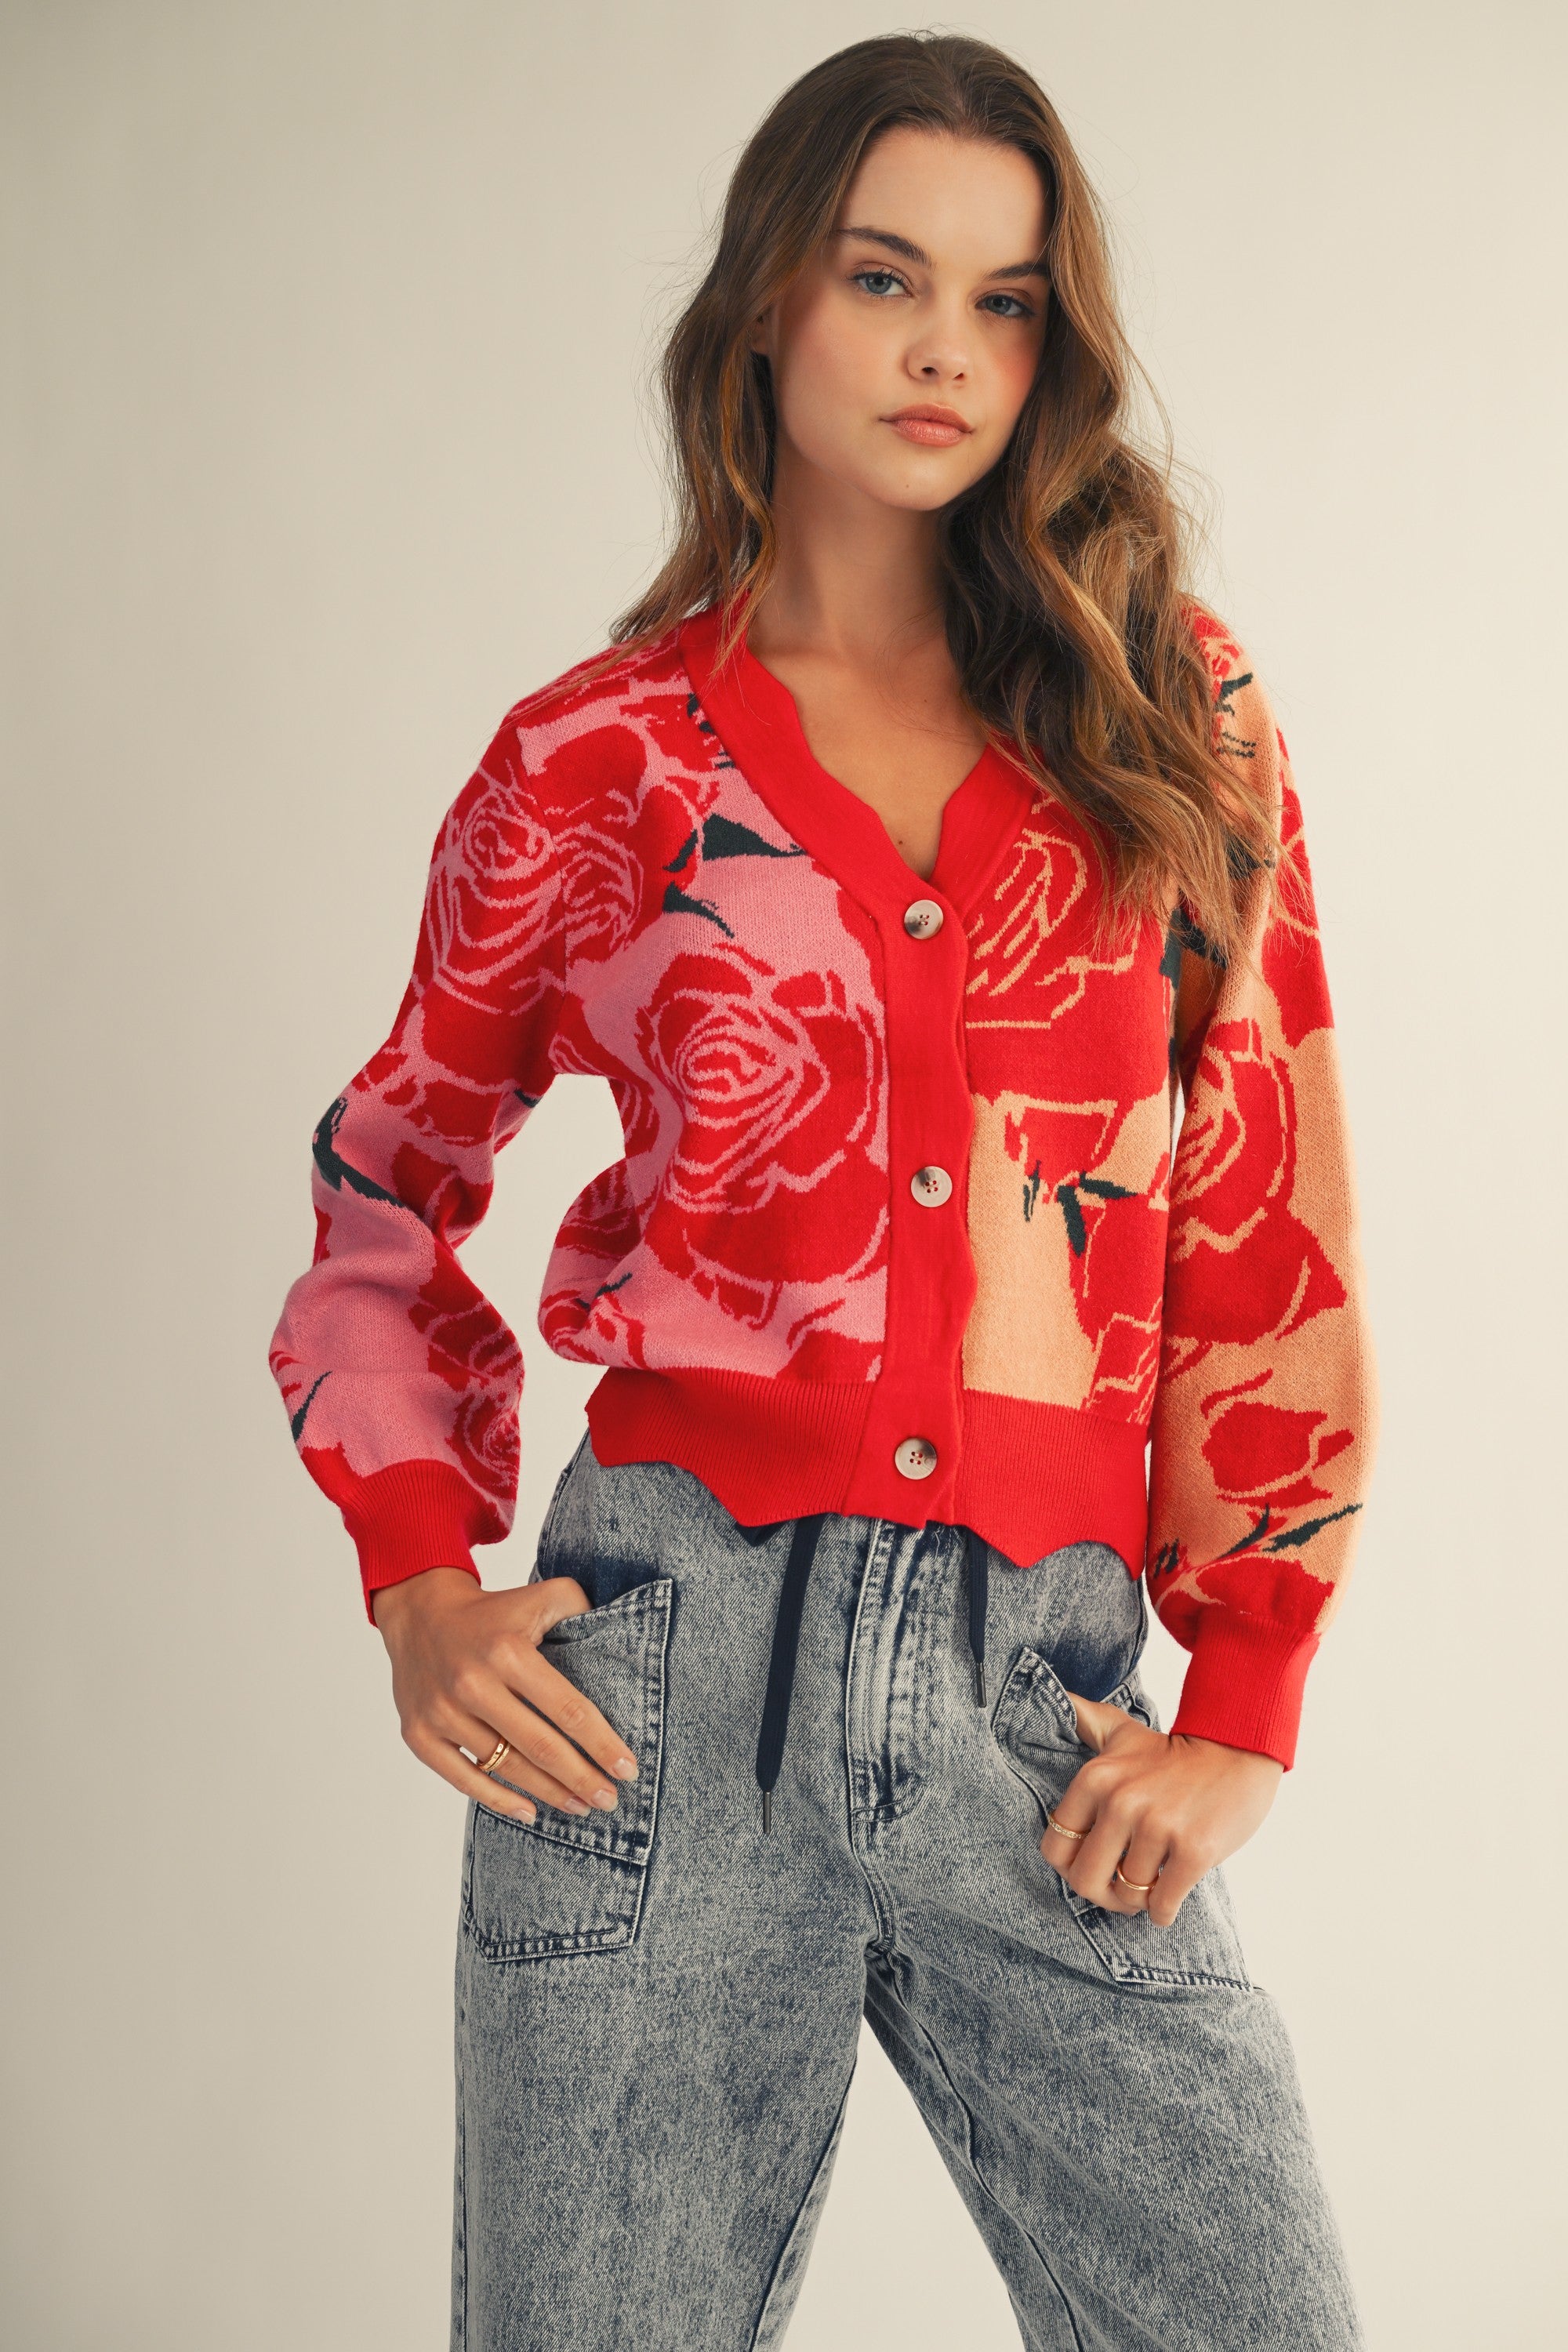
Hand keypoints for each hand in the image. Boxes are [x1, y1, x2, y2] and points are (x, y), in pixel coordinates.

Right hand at [370, 1568, 639, 1822]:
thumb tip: (624, 1632)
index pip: (567, 1709)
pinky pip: (463, 1779)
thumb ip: (580, 1608)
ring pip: (506, 1767)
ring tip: (580, 1806)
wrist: (420, 1612)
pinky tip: (529, 1810)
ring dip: (548, 1793)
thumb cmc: (491, 1612)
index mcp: (508, 1651)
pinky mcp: (419, 1734)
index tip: (627, 1769)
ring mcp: (442, 1713)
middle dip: (581, 1779)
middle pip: (540, 1746)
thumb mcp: (539, 1595)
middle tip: (609, 1800)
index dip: (601, 1744)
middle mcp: (472, 1684)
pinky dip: (498, 1800)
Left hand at [1038, 1690, 1281, 1928]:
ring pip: (1128, 1895)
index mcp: (1095, 1779)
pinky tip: (1169, 1898)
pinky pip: (1162, 1905)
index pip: (1054, 1848)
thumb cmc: (1173, 1752)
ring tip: (1150, 1885)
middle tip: (1120, 1890)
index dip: (1070, 1867)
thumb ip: (1082, 1720)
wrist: (1237, 1749)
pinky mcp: (1194, 1851)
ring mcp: (1158, 1828)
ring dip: (1138, 1901)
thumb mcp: (1120, 1732)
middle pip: (1085, 1881)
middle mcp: (1121, 1803)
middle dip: (1102, 1894)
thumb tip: (1049, 1694)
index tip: (1092, 1866)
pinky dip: (1163, 1911)